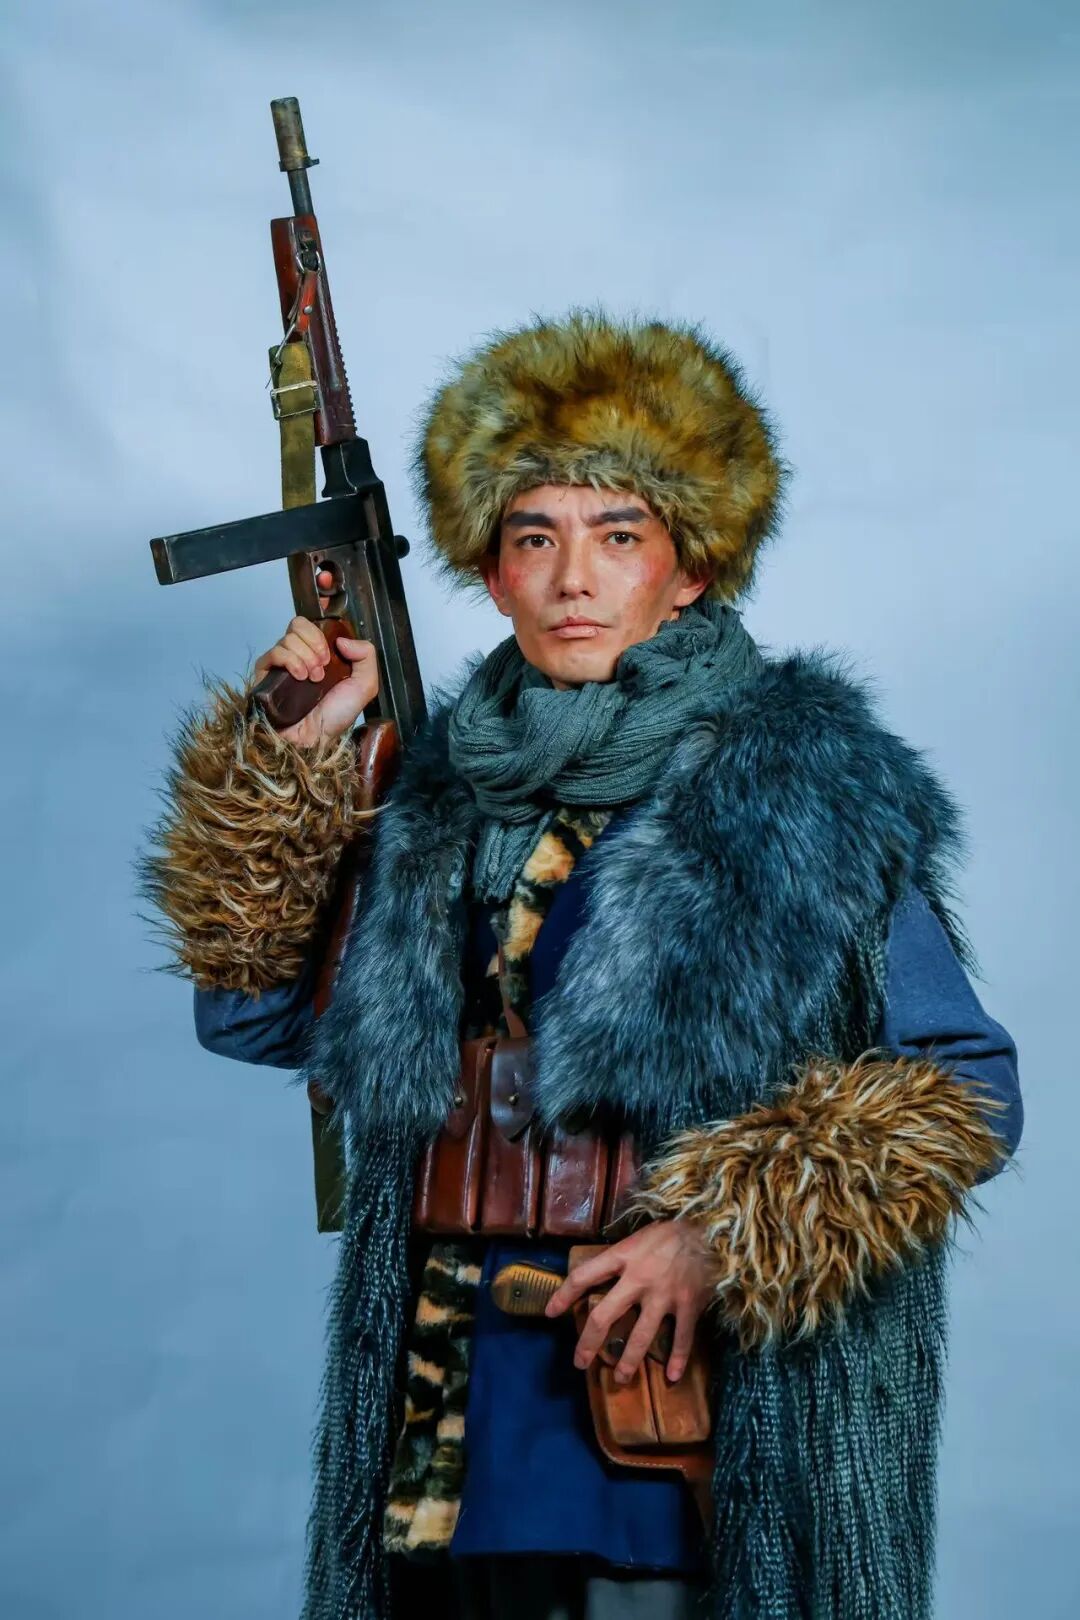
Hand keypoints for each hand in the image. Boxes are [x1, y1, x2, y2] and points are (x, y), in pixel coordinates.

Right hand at [251, 570, 379, 747]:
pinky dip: (291, 661)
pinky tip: (301, 678)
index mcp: (319, 654)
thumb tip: (343, 639)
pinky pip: (275, 652)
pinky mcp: (265, 674)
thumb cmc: (335, 717)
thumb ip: (366, 655)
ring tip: (313, 679)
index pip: (313, 624)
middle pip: (298, 625)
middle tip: (324, 667)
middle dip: (315, 643)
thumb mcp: (365, 685)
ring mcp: (281, 664)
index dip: (321, 629)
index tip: (330, 646)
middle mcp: (299, 656)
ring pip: (288, 638)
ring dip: (306, 657)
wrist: (314, 741)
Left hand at [545, 1220, 713, 1385]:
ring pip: (641, 1336)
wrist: (712, 1227)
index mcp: (623, 1256)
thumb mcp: (639, 1237)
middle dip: (588, 1343)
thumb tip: (600, 1276)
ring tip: (620, 1377)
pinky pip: (682, 1338)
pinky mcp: (689, 1305)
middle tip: (580, 1363)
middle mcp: (638, 1278)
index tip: (550, 1312)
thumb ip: (622, 1258)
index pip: (583, 1276)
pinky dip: (678, 1359)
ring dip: (628, 1361)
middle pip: (604, 1316)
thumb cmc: (672, 1231)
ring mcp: (664, 1294)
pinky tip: (672, 1377)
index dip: (563, 1295)